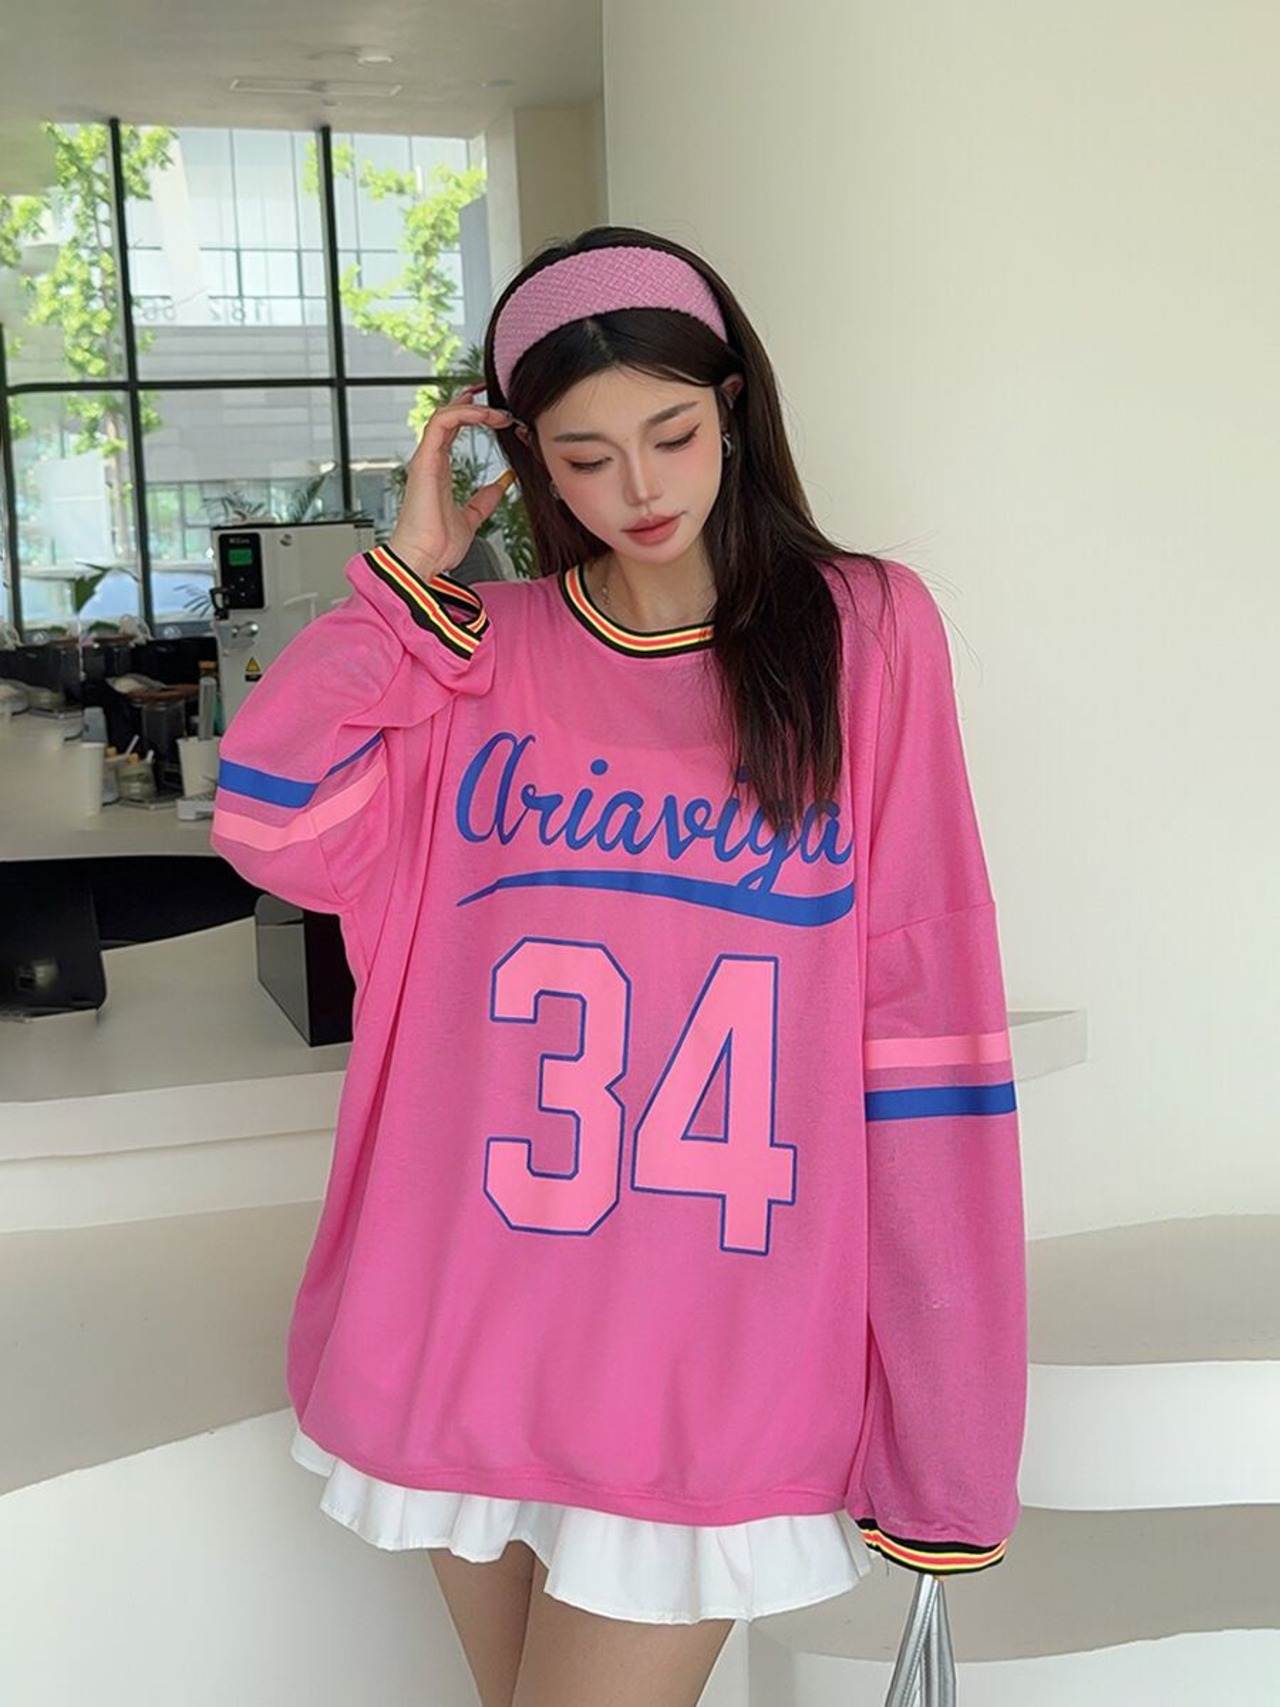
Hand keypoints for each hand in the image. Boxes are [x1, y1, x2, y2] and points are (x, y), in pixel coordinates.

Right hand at [387, 383, 516, 576]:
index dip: (473, 417)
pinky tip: (483, 416)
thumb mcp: (472, 518)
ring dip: (473, 409)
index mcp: (439, 471)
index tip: (499, 416)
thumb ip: (485, 500)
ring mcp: (426, 459)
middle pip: (448, 418)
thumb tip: (503, 484)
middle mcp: (431, 461)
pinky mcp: (425, 460)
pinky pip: (440, 423)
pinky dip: (462, 414)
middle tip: (501, 409)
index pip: (453, 431)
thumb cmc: (438, 545)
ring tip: (497, 413)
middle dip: (474, 407)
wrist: (423, 559)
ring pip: (444, 415)